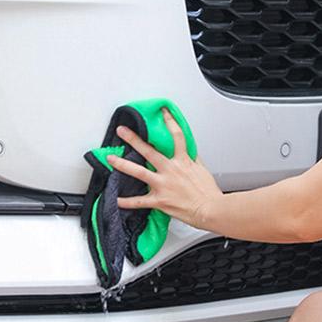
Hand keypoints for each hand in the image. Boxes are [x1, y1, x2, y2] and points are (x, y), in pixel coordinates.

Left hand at [106, 108, 223, 229]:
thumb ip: (192, 160)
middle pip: (149, 151)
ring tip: (111, 159)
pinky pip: (139, 201)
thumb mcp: (202, 170)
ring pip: (139, 172)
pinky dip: (127, 202)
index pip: (176, 136)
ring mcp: (163, 185)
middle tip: (121, 131)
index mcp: (182, 161)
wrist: (211, 209)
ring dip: (122, 165)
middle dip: (133, 139)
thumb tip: (189, 153)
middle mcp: (170, 170)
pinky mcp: (160, 200)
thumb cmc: (208, 193)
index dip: (170, 121)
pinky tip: (116, 199)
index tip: (162, 112)